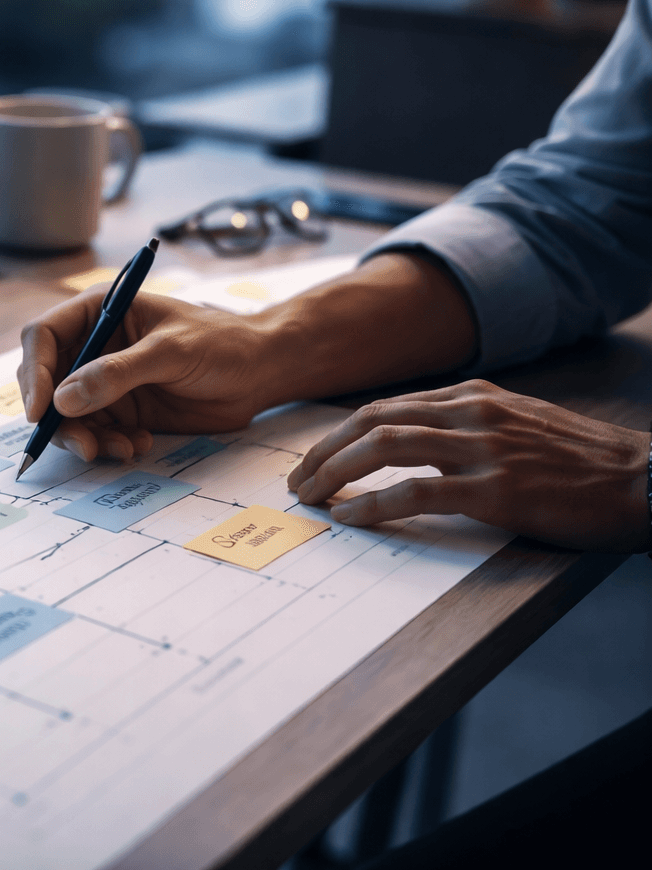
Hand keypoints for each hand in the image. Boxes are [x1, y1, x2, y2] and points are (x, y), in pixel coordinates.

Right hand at [17, 287, 276, 460]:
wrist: (260, 372)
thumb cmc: (221, 344)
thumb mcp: (170, 352)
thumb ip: (117, 374)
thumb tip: (63, 401)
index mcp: (98, 312)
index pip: (43, 337)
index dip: (35, 373)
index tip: (40, 411)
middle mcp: (93, 346)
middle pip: (47, 382)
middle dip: (57, 417)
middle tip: (82, 445)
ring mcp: (105, 380)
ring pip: (67, 415)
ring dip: (85, 437)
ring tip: (120, 449)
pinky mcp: (121, 409)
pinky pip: (95, 432)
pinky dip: (107, 445)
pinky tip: (138, 445)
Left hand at [288, 380, 650, 551]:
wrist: (648, 480)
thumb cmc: (584, 463)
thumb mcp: (520, 425)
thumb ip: (468, 428)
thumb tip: (412, 447)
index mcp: (475, 396)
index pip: (385, 407)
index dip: (340, 433)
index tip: (314, 459)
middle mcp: (472, 413)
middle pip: (372, 421)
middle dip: (324, 451)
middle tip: (298, 481)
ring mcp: (484, 450)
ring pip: (383, 447)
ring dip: (335, 472)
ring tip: (311, 497)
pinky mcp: (497, 491)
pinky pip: (417, 492)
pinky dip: (374, 504)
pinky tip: (350, 517)